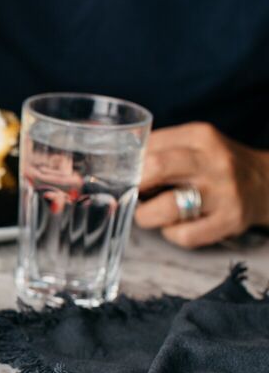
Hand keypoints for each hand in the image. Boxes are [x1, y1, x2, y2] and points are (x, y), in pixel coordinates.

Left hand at [135, 122, 268, 247]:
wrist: (264, 183)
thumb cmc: (215, 166)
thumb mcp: (194, 144)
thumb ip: (159, 149)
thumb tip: (117, 164)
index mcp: (201, 137)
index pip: (149, 146)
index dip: (129, 164)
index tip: (124, 175)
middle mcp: (214, 162)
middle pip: (155, 168)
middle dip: (134, 185)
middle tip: (133, 194)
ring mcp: (223, 193)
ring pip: (165, 208)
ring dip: (147, 215)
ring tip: (150, 213)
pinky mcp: (229, 221)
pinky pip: (183, 235)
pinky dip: (171, 234)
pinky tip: (176, 225)